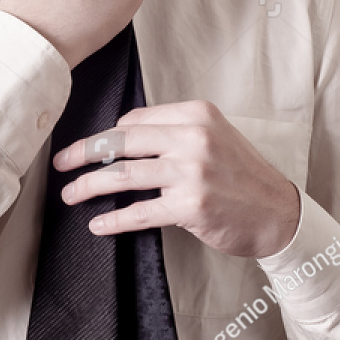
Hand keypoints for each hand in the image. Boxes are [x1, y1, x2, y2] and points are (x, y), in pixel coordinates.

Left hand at [53, 100, 300, 260]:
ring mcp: (192, 172)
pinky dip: (113, 221)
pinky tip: (98, 225)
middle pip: (120, 142)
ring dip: (88, 186)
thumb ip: (175, 131)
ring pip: (122, 176)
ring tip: (70, 194)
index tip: (88, 148)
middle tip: (60, 163)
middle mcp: (193, 138)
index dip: (107, 135)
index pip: (135, 120)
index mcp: (198, 115)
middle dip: (83, 152)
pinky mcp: (190, 206)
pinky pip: (139, 212)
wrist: (278, 213)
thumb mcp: (216, 137)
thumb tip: (123, 133)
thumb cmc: (243, 177)